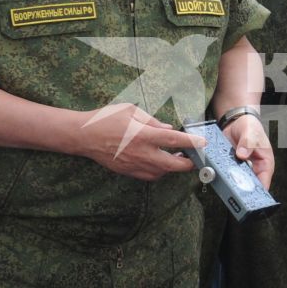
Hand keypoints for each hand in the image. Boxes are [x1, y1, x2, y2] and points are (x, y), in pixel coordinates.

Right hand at [74, 103, 200, 179]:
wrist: (83, 136)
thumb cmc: (106, 119)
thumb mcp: (130, 110)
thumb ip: (151, 120)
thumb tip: (168, 129)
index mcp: (143, 135)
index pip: (174, 141)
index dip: (192, 143)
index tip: (203, 143)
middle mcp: (141, 153)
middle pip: (173, 165)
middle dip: (188, 164)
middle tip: (195, 158)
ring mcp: (134, 165)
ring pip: (162, 173)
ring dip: (173, 167)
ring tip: (178, 158)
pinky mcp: (128, 171)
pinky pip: (149, 176)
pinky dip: (159, 171)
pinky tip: (161, 163)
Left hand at [225, 113, 273, 188]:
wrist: (237, 122)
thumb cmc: (250, 127)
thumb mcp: (251, 133)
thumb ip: (247, 143)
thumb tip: (242, 155)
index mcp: (265, 162)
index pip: (264, 180)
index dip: (258, 190)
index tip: (251, 197)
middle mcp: (255, 167)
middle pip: (251, 184)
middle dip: (244, 189)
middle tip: (236, 192)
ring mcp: (244, 167)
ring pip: (240, 180)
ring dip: (233, 182)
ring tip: (226, 184)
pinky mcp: (233, 166)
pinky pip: (229, 174)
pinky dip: (225, 175)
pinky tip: (220, 176)